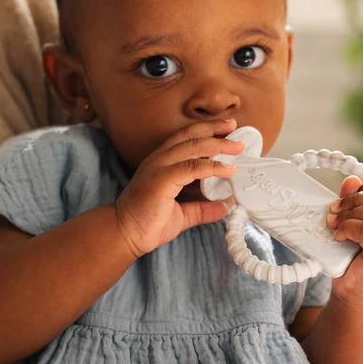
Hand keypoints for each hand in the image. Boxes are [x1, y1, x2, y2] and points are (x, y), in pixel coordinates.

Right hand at [114, 119, 242, 258]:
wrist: (125, 235)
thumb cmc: (147, 224)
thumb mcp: (181, 215)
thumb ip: (200, 209)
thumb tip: (222, 208)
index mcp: (161, 162)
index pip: (186, 138)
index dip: (206, 131)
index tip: (227, 129)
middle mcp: (159, 160)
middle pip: (191, 136)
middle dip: (215, 130)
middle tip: (235, 128)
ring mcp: (159, 168)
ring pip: (193, 147)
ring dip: (218, 145)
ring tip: (237, 147)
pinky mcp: (161, 180)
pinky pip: (191, 168)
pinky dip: (211, 167)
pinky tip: (227, 169)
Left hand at [326, 175, 362, 306]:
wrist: (357, 297)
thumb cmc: (356, 263)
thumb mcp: (355, 227)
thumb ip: (355, 205)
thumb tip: (350, 180)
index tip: (345, 197)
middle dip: (352, 200)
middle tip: (332, 210)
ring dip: (349, 214)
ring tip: (333, 224)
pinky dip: (349, 228)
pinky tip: (339, 236)